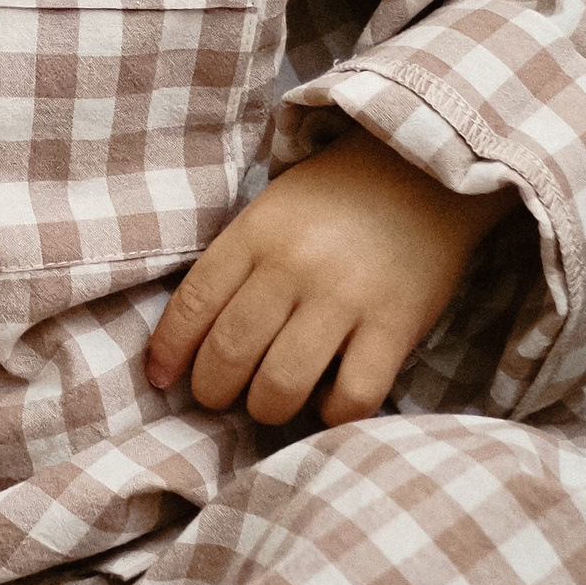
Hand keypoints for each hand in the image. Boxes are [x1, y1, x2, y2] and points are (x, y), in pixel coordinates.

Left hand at [144, 134, 513, 427]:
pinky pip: (353, 394)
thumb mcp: (270, 213)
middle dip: (213, 390)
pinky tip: (328, 401)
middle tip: (220, 396)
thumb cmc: (336, 200)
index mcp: (256, 234)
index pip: (193, 304)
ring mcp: (346, 297)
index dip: (169, 350)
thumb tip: (191, 340)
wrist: (424, 172)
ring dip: (265, 408)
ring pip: (282, 384)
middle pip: (230, 353)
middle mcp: (294, 266)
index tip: (161, 379)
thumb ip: (236, 265)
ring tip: (270, 402)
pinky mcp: (395, 325)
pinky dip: (332, 413)